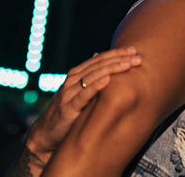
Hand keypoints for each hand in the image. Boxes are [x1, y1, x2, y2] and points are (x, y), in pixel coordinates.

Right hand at [25, 47, 141, 160]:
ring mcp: (69, 93)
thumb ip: (88, 74)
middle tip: (137, 56)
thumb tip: (98, 53)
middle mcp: (72, 80)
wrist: (47, 134)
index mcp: (76, 74)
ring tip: (127, 64)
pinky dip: (96, 86)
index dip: (116, 53)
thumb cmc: (66, 111)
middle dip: (119, 59)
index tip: (133, 50)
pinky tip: (108, 80)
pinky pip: (83, 96)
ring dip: (112, 69)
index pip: (99, 59)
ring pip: (92, 76)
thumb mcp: (78, 91)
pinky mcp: (67, 108)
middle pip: (98, 65)